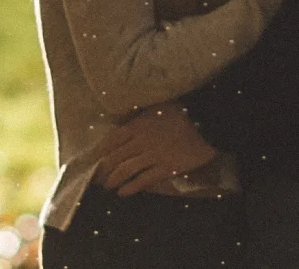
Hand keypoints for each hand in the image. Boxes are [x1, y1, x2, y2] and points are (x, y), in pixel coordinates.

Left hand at [93, 101, 216, 196]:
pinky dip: (131, 187)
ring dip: (113, 180)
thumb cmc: (182, 111)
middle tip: (96, 178)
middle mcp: (142, 140)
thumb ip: (140, 115)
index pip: (112, 140)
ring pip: (126, 170)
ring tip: (107, 186)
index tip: (92, 160)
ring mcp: (153, 155)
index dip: (100, 152)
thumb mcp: (157, 106)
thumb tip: (125, 121)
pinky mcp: (166, 168)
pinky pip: (144, 180)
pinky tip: (123, 192)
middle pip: (115, 157)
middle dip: (102, 170)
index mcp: (138, 124)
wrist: (206, 122)